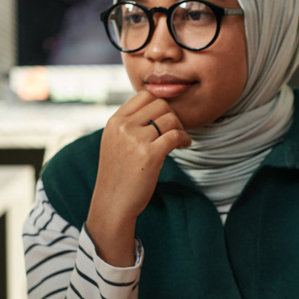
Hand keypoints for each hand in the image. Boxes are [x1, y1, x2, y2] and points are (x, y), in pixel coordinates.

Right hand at [87, 90, 190, 265]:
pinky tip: (184, 146)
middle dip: (172, 116)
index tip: (164, 120)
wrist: (113, 203)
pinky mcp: (149, 154)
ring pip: (170, 118)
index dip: (160, 105)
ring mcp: (135, 140)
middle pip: (160, 104)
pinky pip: (176, 135)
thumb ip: (129, 124)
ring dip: (180, 128)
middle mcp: (123, 127)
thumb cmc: (118, 175)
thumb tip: (158, 107)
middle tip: (174, 132)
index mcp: (114, 121)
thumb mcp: (114, 142)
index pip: (144, 95)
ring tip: (179, 141)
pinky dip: (185, 139)